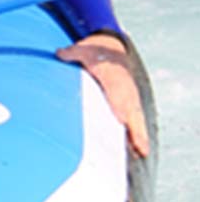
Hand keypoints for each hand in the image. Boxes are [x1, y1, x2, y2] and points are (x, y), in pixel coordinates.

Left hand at [57, 34, 149, 157]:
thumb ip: (72, 53)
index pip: (118, 92)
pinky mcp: (130, 103)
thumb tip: (59, 53)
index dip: (120, 105)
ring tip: (142, 152)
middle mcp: (125, 88)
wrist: (111, 49)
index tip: (122, 118)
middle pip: (131, 109)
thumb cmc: (96, 52)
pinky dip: (139, 133)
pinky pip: (137, 120)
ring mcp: (130, 96)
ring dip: (140, 134)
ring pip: (137, 117)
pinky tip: (139, 150)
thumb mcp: (84, 50)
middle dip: (135, 127)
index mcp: (114, 76)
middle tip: (138, 145)